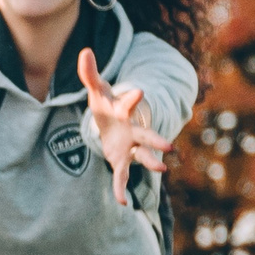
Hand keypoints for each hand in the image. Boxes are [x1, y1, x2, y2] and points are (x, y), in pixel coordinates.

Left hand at [78, 48, 175, 206]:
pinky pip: (122, 176)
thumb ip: (89, 73)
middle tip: (169, 147)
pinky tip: (121, 203)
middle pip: (146, 136)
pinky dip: (120, 188)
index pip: (129, 103)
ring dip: (151, 162)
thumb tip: (85, 51)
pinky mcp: (122, 160)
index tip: (139, 91)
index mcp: (125, 110)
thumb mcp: (96, 90)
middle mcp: (133, 130)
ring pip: (143, 156)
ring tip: (163, 170)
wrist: (112, 123)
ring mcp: (130, 146)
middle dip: (156, 141)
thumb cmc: (106, 105)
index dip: (133, 98)